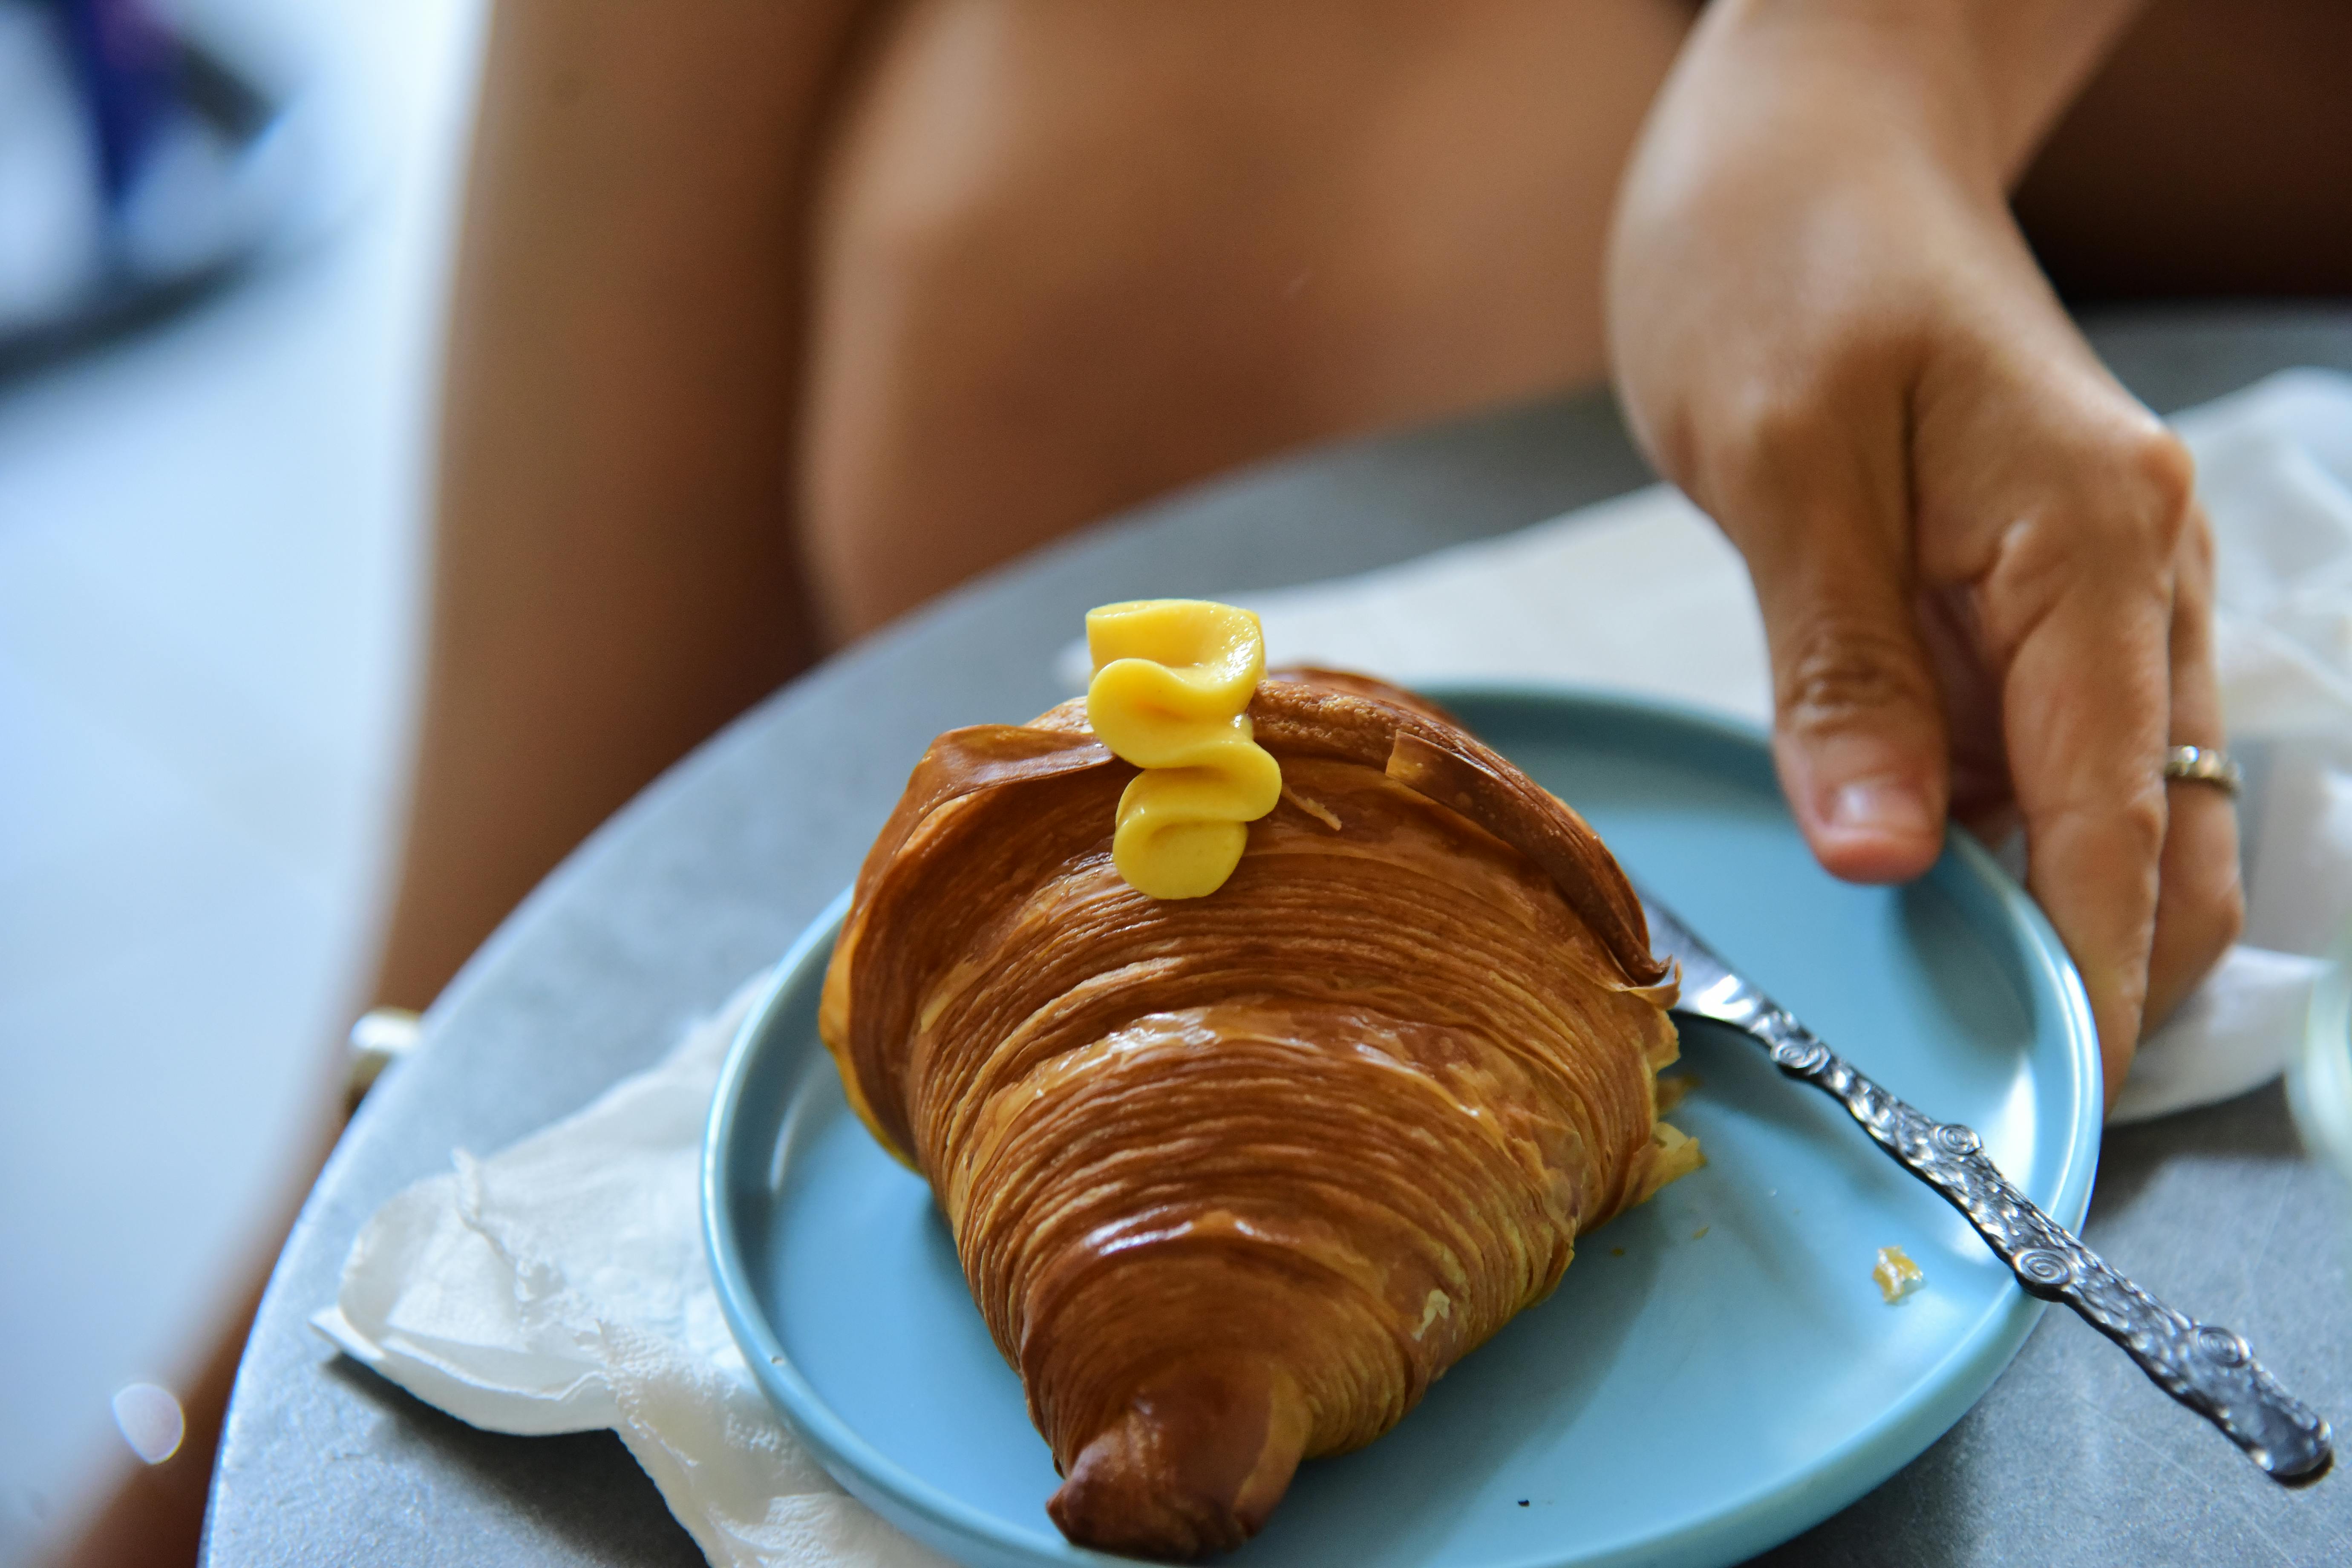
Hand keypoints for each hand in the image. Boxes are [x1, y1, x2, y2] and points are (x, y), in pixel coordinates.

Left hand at [1606, 0, 2241, 1099]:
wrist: (1808, 147)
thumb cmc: (1786, 261)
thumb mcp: (1785, 466)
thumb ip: (1841, 668)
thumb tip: (1886, 855)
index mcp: (2093, 541)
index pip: (2119, 806)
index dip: (2096, 966)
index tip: (2060, 1096)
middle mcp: (2125, 574)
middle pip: (2151, 820)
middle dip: (2095, 959)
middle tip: (1994, 1087)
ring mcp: (2080, 589)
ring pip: (2096, 794)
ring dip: (2036, 903)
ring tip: (1941, 1019)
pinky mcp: (2010, 594)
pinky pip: (2029, 743)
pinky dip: (1988, 830)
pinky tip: (1912, 888)